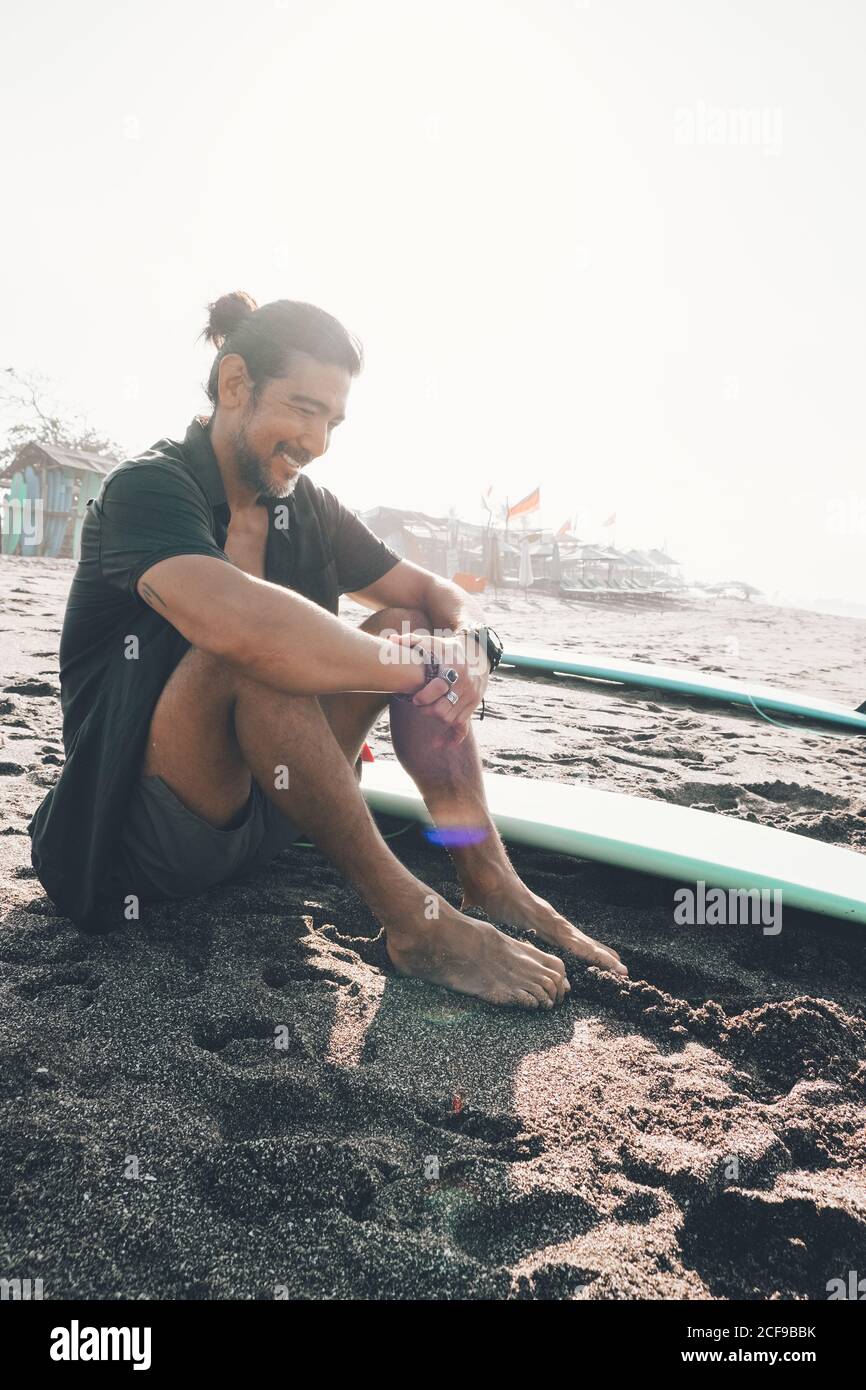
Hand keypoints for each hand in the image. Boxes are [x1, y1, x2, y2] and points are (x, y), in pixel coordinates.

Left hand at [389, 631, 488, 746]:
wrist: (478, 653)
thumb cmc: (447, 648)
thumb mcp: (431, 641)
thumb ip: (410, 640)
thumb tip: (391, 640)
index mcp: (455, 668)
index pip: (439, 687)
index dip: (424, 696)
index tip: (415, 698)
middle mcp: (466, 684)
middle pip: (443, 709)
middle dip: (427, 709)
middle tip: (419, 704)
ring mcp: (471, 698)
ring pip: (451, 719)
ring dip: (436, 718)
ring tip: (428, 709)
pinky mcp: (473, 707)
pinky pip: (463, 729)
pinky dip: (451, 738)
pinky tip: (437, 743)